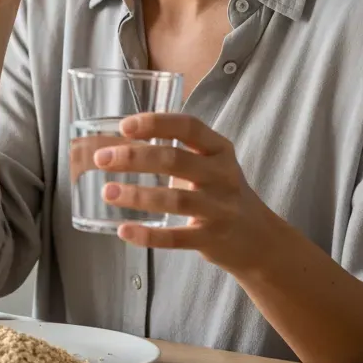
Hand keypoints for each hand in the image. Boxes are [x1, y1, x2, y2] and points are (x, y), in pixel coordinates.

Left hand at [91, 113, 272, 274]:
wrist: (260, 239)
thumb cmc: (222, 193)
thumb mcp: (212, 163)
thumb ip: (178, 149)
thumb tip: (122, 140)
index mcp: (220, 150)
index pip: (188, 126)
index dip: (155, 123)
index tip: (124, 126)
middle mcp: (222, 176)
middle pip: (174, 160)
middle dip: (134, 157)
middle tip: (102, 158)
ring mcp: (219, 209)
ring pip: (173, 199)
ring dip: (136, 195)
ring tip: (107, 192)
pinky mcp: (212, 239)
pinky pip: (175, 237)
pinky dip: (148, 235)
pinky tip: (124, 230)